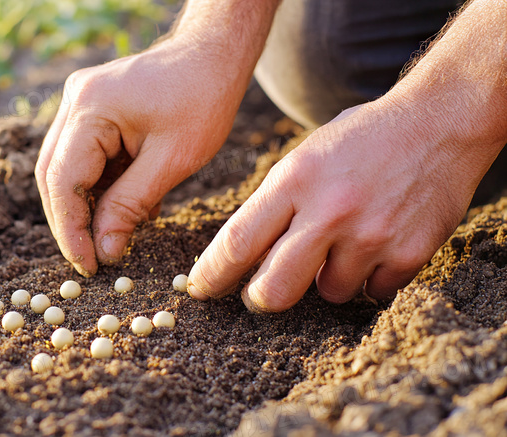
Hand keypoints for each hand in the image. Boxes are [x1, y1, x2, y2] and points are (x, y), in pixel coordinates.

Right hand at [35, 37, 249, 275]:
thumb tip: (104, 251)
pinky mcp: (91, 111)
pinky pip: (85, 159)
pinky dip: (102, 188)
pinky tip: (129, 205)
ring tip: (121, 232)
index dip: (70, 229)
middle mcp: (74, 102)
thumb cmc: (202, 99)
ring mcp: (79, 104)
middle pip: (54, 177)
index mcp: (91, 108)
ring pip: (66, 171)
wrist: (213, 55)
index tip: (88, 266)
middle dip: (72, 222)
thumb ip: (130, 206)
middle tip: (94, 260)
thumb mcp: (172, 160)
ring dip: (89, 206)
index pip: (63, 181)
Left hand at [187, 99, 491, 310]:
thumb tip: (240, 258)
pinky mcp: (409, 252)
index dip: (211, 275)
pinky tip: (379, 243)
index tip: (199, 289)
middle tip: (259, 294)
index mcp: (295, 180)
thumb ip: (274, 205)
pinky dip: (371, 277)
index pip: (238, 242)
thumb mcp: (303, 158)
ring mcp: (371, 234)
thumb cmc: (359, 141)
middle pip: (274, 289)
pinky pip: (374, 291)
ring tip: (345, 242)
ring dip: (328, 279)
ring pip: (328, 294)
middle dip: (259, 299)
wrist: (439, 121)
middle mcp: (330, 210)